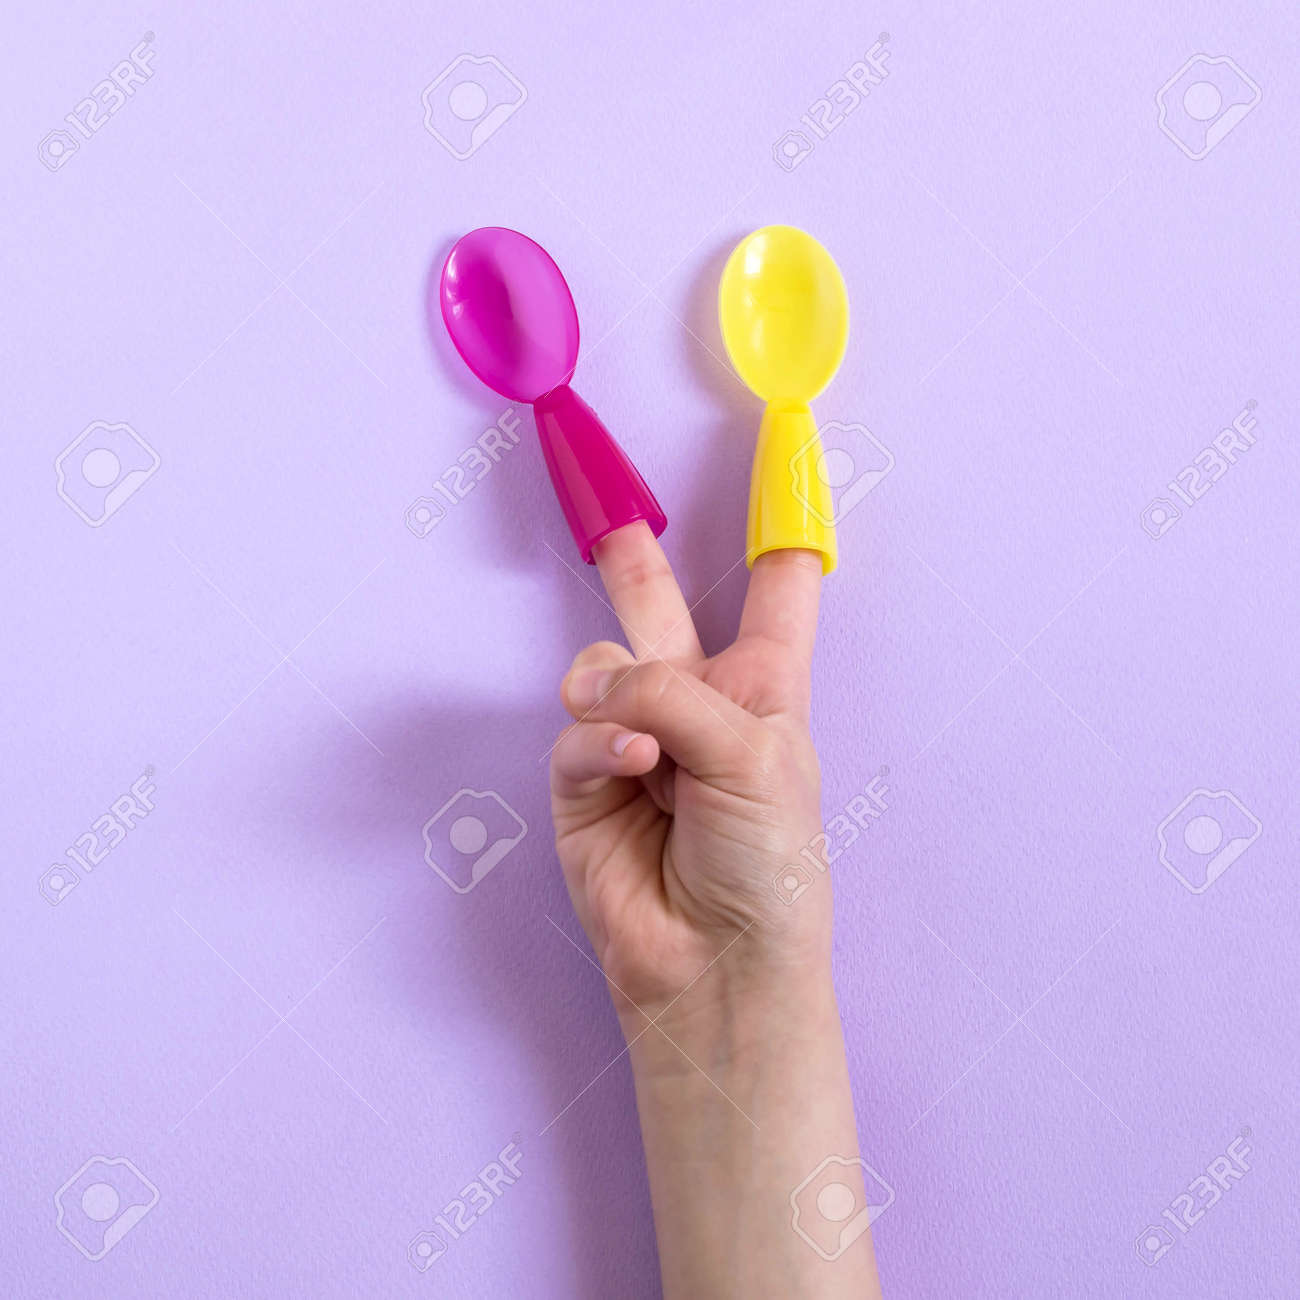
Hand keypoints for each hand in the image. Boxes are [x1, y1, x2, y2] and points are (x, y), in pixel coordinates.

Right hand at [549, 522, 829, 1020]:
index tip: (786, 441)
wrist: (718, 964)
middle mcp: (696, 700)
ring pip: (600, 660)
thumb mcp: (754, 754)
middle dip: (630, 553)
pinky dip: (598, 742)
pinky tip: (630, 768)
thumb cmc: (769, 865)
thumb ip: (671, 693)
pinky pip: (576, 725)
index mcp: (763, 682)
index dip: (779, 519)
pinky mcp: (583, 779)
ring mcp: (635, 737)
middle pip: (658, 600)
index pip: (776, 584)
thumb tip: (593, 683)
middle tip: (604, 500)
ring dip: (618, 688)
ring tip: (646, 750)